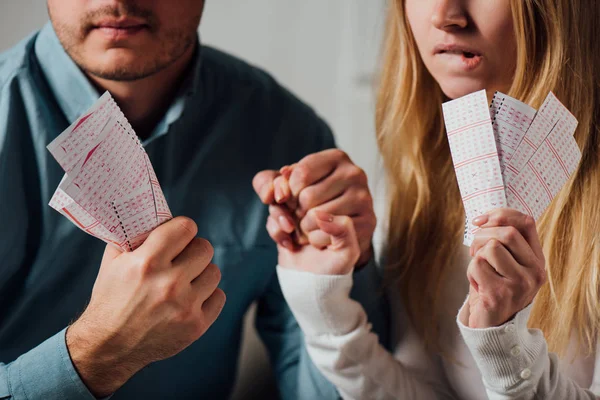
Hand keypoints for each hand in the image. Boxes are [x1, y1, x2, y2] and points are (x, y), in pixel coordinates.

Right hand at [66, 217, 225, 396]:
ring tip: (185, 281)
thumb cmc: (110, 299)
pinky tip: (191, 299)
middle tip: (182, 259)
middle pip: (205, 248)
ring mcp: (185, 306)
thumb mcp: (113, 262)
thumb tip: (153, 216)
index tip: (178, 236)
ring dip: (201, 274)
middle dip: (193, 251)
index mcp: (147, 262)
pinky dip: (207, 297)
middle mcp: (169, 283)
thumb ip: (133, 237)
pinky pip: (219, 297)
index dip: (183, 229)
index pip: (186, 227)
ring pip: (214, 272)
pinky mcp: (196, 326)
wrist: (109, 346)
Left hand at [253, 149, 375, 265]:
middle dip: (296, 212)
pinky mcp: (368, 222)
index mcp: (336, 157)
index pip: (299, 174)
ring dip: (304, 228)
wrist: (327, 240)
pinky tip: (320, 236)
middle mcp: (355, 173)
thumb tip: (274, 194)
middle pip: (307, 196)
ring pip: (317, 216)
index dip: (287, 192)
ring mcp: (364, 197)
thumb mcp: (281, 189)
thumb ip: (266, 183)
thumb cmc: (304, 207)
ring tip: (309, 226)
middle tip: (300, 216)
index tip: (290, 199)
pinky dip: (316, 239)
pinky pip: (329, 234)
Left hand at [463, 209, 545, 328]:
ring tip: (479, 271)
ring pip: (491, 247)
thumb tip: (484, 219)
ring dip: (476, 255)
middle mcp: (534, 272)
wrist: (492, 326)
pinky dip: (470, 272)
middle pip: (507, 232)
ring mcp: (519, 284)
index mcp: (537, 260)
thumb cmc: (494, 287)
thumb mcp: (505, 263)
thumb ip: (503, 241)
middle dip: (482, 235)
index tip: (480, 221)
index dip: (501, 214)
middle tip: (474, 250)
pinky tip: (478, 285)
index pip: (526, 222)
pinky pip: (477, 265)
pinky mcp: (499, 294)